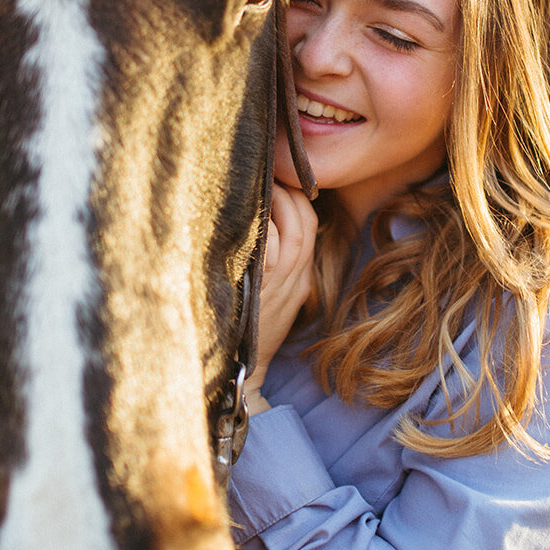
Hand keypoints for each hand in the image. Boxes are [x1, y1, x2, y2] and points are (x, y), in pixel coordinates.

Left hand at [246, 183, 316, 407]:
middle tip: (261, 176)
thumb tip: (256, 221)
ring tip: (252, 189)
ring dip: (274, 203)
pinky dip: (262, 229)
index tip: (276, 179)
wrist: (239, 373)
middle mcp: (296, 278)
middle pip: (305, 221)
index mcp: (300, 277)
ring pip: (294, 229)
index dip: (296, 196)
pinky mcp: (266, 291)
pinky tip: (242, 216)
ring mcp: (282, 285)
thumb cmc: (245, 333)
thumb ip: (271, 262)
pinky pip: (271, 249)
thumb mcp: (269, 298)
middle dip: (286, 191)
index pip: (310, 223)